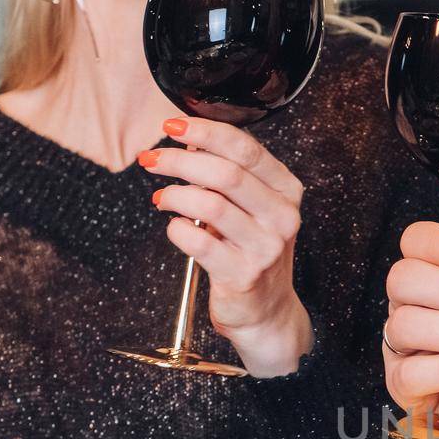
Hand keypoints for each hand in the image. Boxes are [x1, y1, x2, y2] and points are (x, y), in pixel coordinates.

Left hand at [140, 117, 312, 376]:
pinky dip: (177, 230)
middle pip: (226, 173)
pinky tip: (175, 227)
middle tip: (152, 160)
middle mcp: (281, 217)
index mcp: (286, 191)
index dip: (205, 133)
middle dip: (179, 161)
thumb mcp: (251, 208)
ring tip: (161, 197)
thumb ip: (228, 174)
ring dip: (175, 194)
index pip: (246, 149)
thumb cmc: (252, 253)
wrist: (267, 311)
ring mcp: (265, 247)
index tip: (173, 127)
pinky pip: (198, 242)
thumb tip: (188, 142)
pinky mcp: (243, 274)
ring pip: (210, 204)